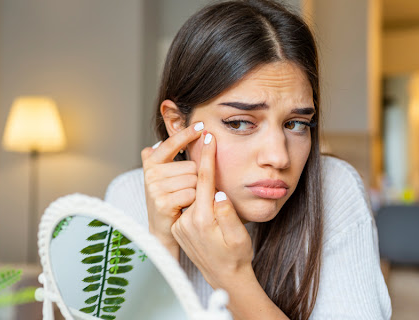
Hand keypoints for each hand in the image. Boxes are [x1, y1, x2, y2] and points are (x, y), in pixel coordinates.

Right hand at [140, 122, 203, 260]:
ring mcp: (154, 188)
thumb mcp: (167, 175)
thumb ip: (169, 155)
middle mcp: (150, 173)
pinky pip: (191, 193)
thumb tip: (171, 135)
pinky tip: (185, 207)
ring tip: (186, 199)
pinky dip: (194, 201)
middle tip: (186, 191)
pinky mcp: (162, 202)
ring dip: (196, 191)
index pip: (171, 143)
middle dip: (195, 178)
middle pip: (190, 166)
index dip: (186, 134)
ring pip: (193, 180)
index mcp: (151, 162)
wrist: (163, 230)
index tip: (202, 126)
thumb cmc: (170, 199)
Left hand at [171, 131, 253, 288]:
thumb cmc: (237, 256)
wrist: (225, 276)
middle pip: (193, 183)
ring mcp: (180, 225)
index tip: (208, 137)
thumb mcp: (239, 236)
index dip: (206, 157)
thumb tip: (219, 193)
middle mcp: (187, 221)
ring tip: (206, 173)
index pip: (203, 180)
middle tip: (204, 143)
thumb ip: (228, 214)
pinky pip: (188, 205)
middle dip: (200, 165)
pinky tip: (202, 194)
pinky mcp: (178, 227)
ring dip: (198, 182)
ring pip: (190, 193)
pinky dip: (194, 196)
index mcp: (202, 220)